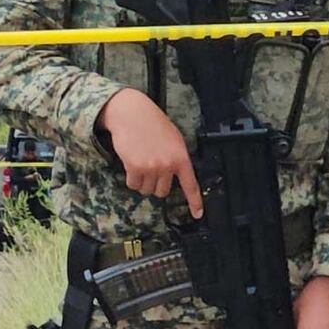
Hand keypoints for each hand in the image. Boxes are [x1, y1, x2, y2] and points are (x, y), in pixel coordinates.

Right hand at [97, 89, 202, 217]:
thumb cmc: (152, 123)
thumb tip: (174, 176)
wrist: (132, 113)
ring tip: (140, 161)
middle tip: (150, 168)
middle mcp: (167, 165)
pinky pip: (133, 185)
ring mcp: (151, 167)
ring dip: (141, 181)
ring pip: (146, 190)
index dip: (195, 202)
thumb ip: (176, 158)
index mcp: (181, 157)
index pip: (190, 185)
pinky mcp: (135, 168)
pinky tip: (131, 162)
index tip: (197, 215)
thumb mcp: (173, 139)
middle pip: (162, 192)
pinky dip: (131, 178)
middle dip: (155, 184)